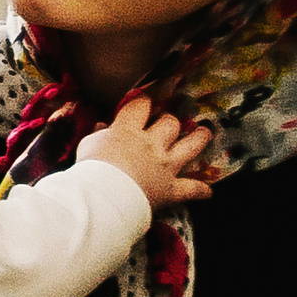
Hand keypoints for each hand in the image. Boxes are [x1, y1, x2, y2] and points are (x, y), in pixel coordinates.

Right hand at [79, 94, 213, 212]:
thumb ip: (100, 134)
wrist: (103, 196)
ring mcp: (165, 166)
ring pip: (191, 147)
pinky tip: (207, 191)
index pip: (140, 106)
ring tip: (205, 133)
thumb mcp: (88, 145)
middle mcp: (152, 145)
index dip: (144, 100)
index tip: (145, 100)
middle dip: (170, 120)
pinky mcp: (171, 189)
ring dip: (200, 139)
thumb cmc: (90, 169)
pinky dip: (200, 190)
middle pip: (170, 123)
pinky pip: (192, 188)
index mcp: (128, 131)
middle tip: (169, 121)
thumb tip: (103, 126)